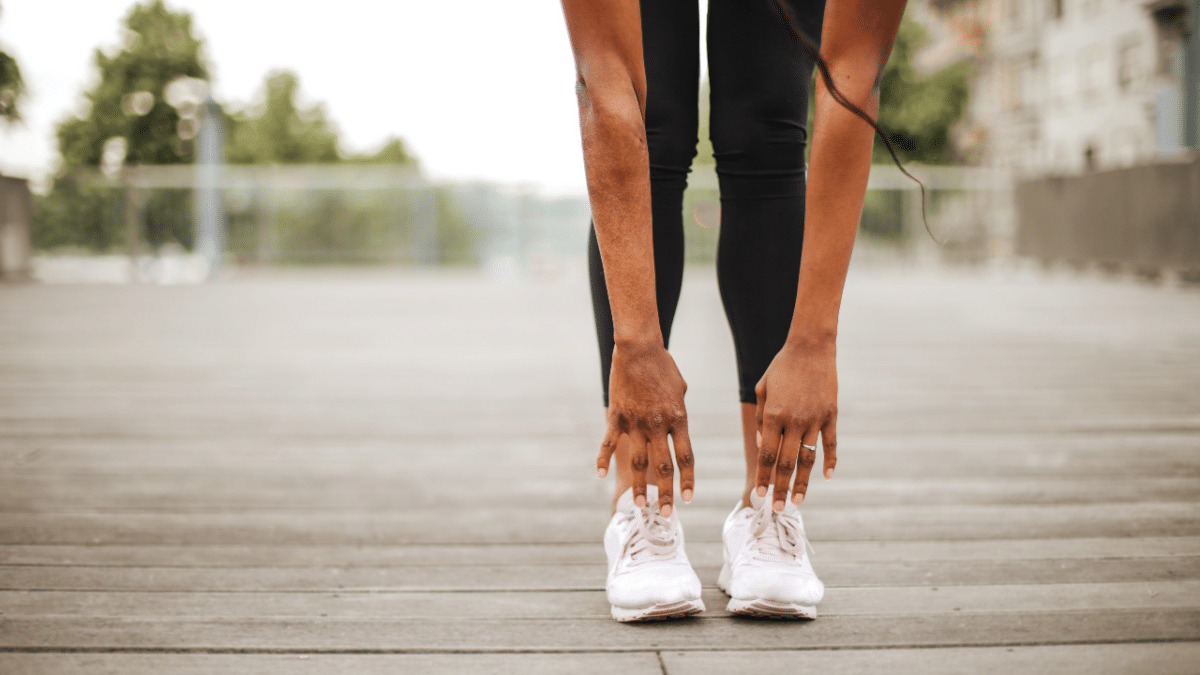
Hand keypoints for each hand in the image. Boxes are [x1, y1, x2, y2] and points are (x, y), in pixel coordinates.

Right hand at [597, 340, 694, 515]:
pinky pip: (608, 443)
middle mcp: (658, 424)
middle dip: (666, 493)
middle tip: (667, 515)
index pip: (686, 456)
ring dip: (639, 486)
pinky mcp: (617, 416)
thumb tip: (676, 428)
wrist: (638, 348)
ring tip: (638, 505)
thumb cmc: (663, 365)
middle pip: (664, 466)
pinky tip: (601, 476)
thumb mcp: (680, 390)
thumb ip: (678, 413)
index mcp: (678, 418)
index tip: (687, 499)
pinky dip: (603, 459)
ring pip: (638, 461)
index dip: (687, 480)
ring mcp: (635, 422)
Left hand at [754, 340, 837, 510]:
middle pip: (786, 463)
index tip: (759, 494)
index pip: (767, 454)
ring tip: (798, 501)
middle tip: (777, 508)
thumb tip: (762, 445)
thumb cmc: (781, 368)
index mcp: (773, 415)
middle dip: (781, 488)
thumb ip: (760, 419)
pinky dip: (830, 462)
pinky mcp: (831, 415)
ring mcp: (815, 419)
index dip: (764, 477)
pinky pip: (831, 444)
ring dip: (803, 482)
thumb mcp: (762, 389)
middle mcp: (794, 420)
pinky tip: (827, 477)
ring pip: (808, 458)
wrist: (811, 348)